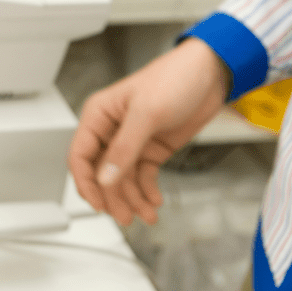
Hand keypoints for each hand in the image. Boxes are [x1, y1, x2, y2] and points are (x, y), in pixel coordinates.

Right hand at [67, 38, 228, 225]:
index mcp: (99, 116)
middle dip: (113, 196)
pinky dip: (147, 190)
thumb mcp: (146, 114)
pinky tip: (153, 200)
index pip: (80, 156)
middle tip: (124, 216)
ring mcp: (132, 141)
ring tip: (144, 214)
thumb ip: (124, 149)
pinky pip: (142, 175)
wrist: (211, 73)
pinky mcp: (152, 148)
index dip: (86, 183)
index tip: (98, 204)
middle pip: (101, 173)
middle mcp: (111, 131)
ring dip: (132, 198)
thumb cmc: (175, 78)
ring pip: (122, 179)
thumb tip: (105, 178)